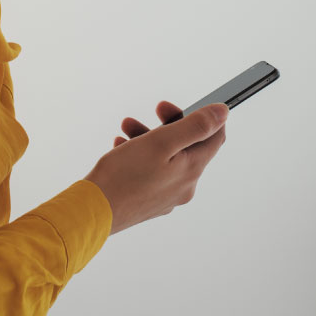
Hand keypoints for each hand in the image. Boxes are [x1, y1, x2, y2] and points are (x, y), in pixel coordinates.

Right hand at [84, 102, 227, 233]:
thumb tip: (222, 113)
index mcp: (191, 171)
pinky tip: (121, 146)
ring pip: (166, 157)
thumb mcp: (162, 142)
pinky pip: (151, 171)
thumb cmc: (124, 175)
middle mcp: (183, 187)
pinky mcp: (147, 201)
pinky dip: (140, 154)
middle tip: (156, 108)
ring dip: (150, 136)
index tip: (185, 104)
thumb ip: (194, 126)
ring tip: (127, 126)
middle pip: (188, 147)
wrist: (93, 211)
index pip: (215, 138)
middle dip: (170, 123)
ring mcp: (165, 196)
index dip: (204, 116)